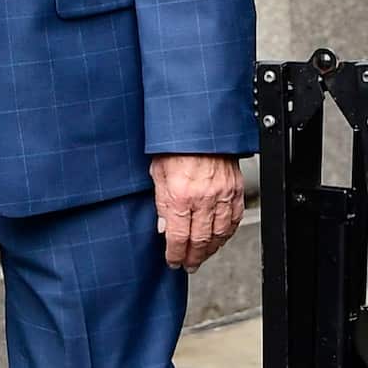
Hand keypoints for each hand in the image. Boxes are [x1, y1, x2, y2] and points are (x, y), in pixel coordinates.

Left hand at [150, 154, 243, 271]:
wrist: (200, 127)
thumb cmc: (175, 144)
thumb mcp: (157, 171)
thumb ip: (161, 201)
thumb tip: (164, 227)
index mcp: (181, 194)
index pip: (178, 236)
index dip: (175, 253)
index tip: (172, 261)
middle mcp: (203, 198)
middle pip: (200, 240)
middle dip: (193, 257)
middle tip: (188, 265)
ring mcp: (222, 195)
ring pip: (219, 234)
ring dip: (211, 249)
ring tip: (202, 256)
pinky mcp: (236, 190)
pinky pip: (234, 219)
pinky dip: (227, 234)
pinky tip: (220, 239)